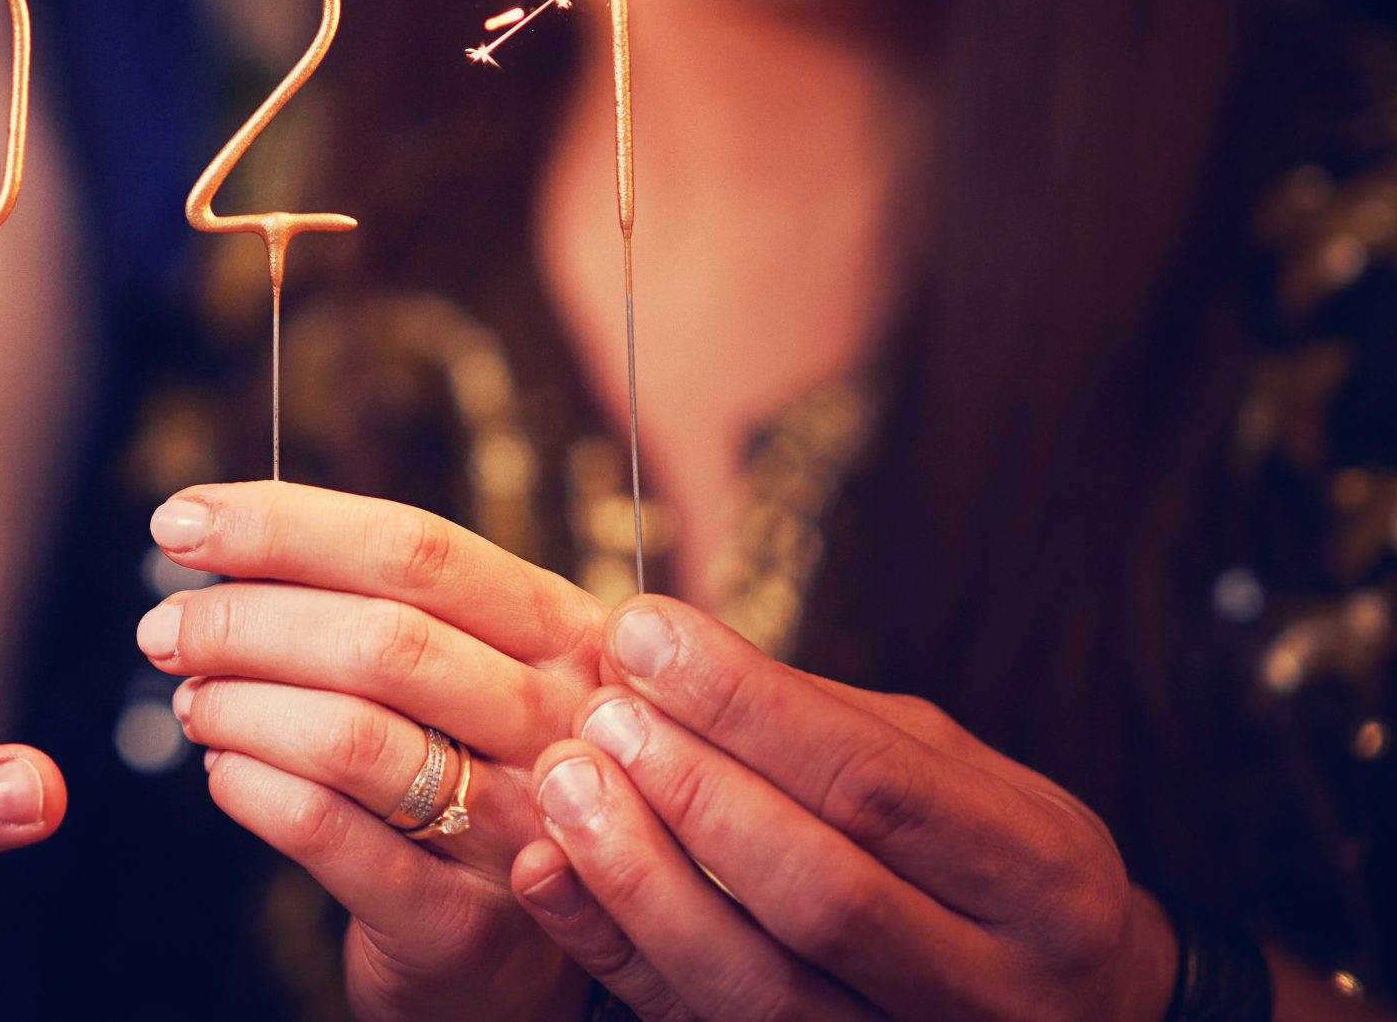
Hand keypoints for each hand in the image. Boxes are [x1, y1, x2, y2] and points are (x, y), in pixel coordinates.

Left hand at [139, 482, 606, 1021]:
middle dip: (241, 622)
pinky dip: (251, 789)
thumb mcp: (462, 671)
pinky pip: (328, 834)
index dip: (284, 525)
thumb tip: (211, 537)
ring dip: (238, 706)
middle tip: (164, 631)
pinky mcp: (462, 924)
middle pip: (382, 639)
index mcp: (563, 630)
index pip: (415, 548)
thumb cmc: (470, 776)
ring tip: (192, 704)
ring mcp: (524, 832)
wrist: (517, 961)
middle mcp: (560, 725)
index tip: (178, 520)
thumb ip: (370, 600)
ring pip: (351, 736)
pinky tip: (223, 771)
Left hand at [512, 596, 1175, 1021]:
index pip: (878, 785)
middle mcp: (999, 992)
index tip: (642, 631)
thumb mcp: (953, 774)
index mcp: (1047, 882)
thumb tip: (665, 651)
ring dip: (638, 880)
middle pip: (820, 893)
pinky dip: (612, 952)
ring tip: (564, 782)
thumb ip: (827, 725)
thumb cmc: (987, 863)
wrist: (1066, 1013)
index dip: (747, 704)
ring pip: (755, 989)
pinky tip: (549, 874)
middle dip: (692, 793)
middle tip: (598, 715)